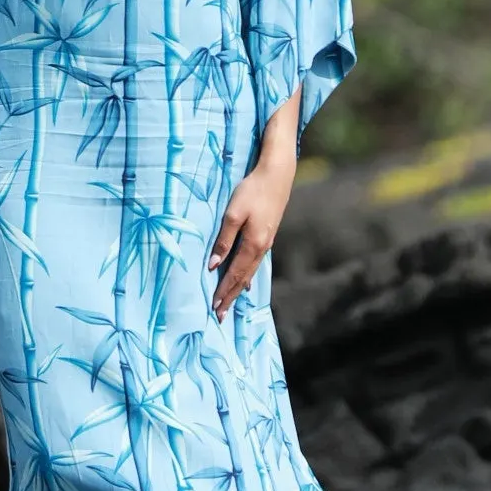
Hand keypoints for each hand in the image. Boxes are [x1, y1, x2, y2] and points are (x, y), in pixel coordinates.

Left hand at [209, 156, 292, 318]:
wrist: (277, 174)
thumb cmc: (252, 190)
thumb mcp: (233, 213)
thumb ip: (224, 240)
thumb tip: (213, 265)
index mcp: (252, 244)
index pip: (235, 275)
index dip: (224, 291)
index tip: (214, 307)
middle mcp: (261, 248)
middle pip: (244, 278)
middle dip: (231, 297)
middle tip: (220, 315)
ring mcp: (266, 242)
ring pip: (250, 272)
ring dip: (239, 289)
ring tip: (230, 303)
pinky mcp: (267, 235)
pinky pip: (255, 263)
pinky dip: (248, 276)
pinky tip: (247, 281)